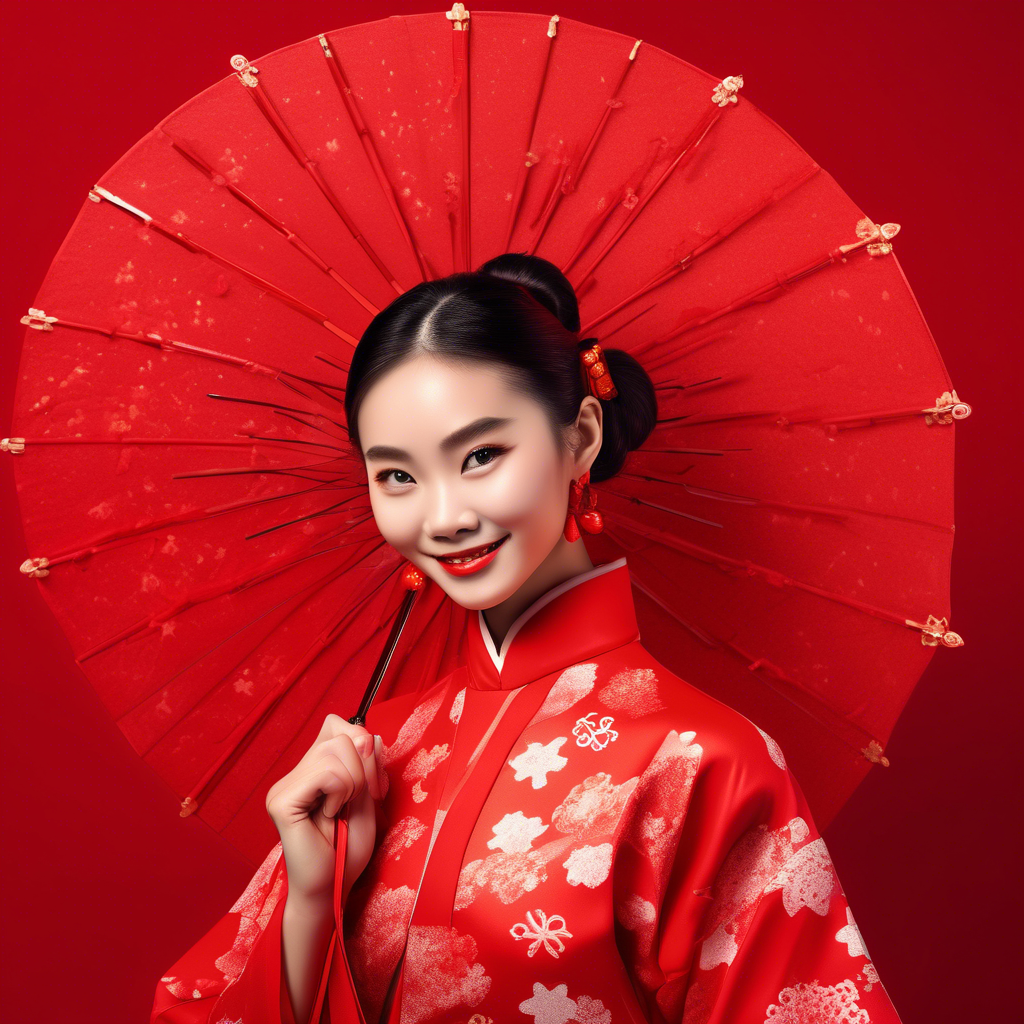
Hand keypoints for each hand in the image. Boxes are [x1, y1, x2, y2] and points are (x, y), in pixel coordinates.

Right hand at [265, 713, 381, 904]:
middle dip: (363, 770)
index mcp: (312, 769)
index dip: (360, 744)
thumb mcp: (368, 800)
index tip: (367, 784)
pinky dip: (340, 794)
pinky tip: (328, 817)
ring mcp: (284, 786)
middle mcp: (294, 773)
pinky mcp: (281, 801)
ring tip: (339, 812)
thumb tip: (369, 734)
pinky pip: (328, 774)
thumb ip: (368, 766)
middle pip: (342, 735)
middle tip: (353, 805)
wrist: (331, 890)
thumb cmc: (347, 851)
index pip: (337, 724)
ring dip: (353, 784)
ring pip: (336, 750)